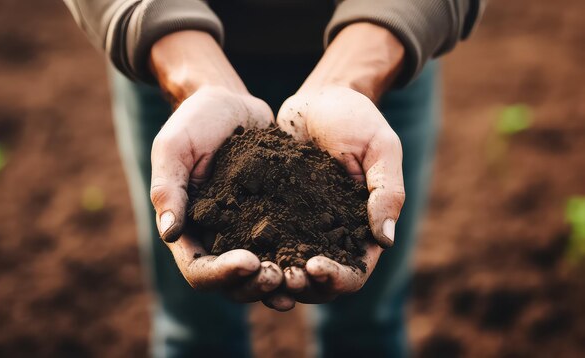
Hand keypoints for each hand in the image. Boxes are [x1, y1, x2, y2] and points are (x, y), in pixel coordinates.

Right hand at [148, 31, 287, 308]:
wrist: (231, 105)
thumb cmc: (195, 122)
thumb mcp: (174, 148)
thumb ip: (168, 188)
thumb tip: (168, 233)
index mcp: (188, 231)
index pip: (199, 269)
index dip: (221, 274)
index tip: (248, 261)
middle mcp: (218, 240)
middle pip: (234, 283)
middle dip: (256, 285)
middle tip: (281, 276)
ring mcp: (247, 234)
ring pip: (263, 275)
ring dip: (282, 284)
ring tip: (303, 278)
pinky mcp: (275, 221)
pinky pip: (288, 249)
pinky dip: (302, 260)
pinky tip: (323, 261)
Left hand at [273, 23, 405, 302]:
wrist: (318, 99)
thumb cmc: (357, 119)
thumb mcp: (381, 149)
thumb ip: (386, 191)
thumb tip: (384, 240)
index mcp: (363, 231)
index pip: (354, 272)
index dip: (337, 279)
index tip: (315, 267)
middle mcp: (332, 238)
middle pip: (318, 283)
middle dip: (302, 287)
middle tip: (282, 278)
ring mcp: (302, 230)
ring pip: (289, 270)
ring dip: (275, 279)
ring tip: (256, 273)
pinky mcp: (275, 216)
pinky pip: (265, 244)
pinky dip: (255, 255)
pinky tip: (236, 254)